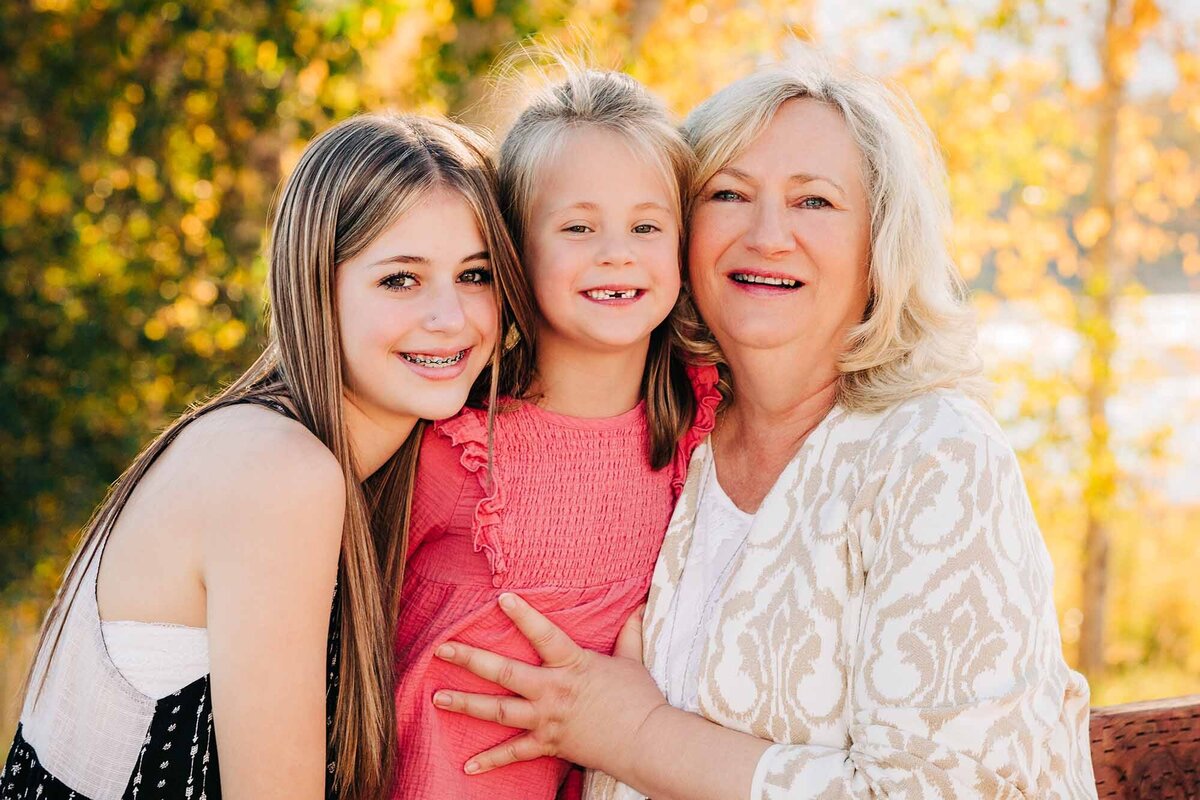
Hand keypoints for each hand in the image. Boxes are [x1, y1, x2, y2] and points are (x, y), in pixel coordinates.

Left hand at [432, 593, 665, 776]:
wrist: (646, 742)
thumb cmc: (640, 700)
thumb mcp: (633, 660)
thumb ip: (629, 633)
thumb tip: (639, 606)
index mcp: (572, 664)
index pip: (544, 634)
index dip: (524, 616)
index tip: (502, 599)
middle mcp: (553, 690)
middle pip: (504, 673)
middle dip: (470, 660)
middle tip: (442, 649)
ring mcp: (547, 719)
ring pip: (498, 711)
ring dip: (465, 704)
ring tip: (438, 698)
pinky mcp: (548, 745)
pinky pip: (514, 754)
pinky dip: (490, 761)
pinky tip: (467, 765)